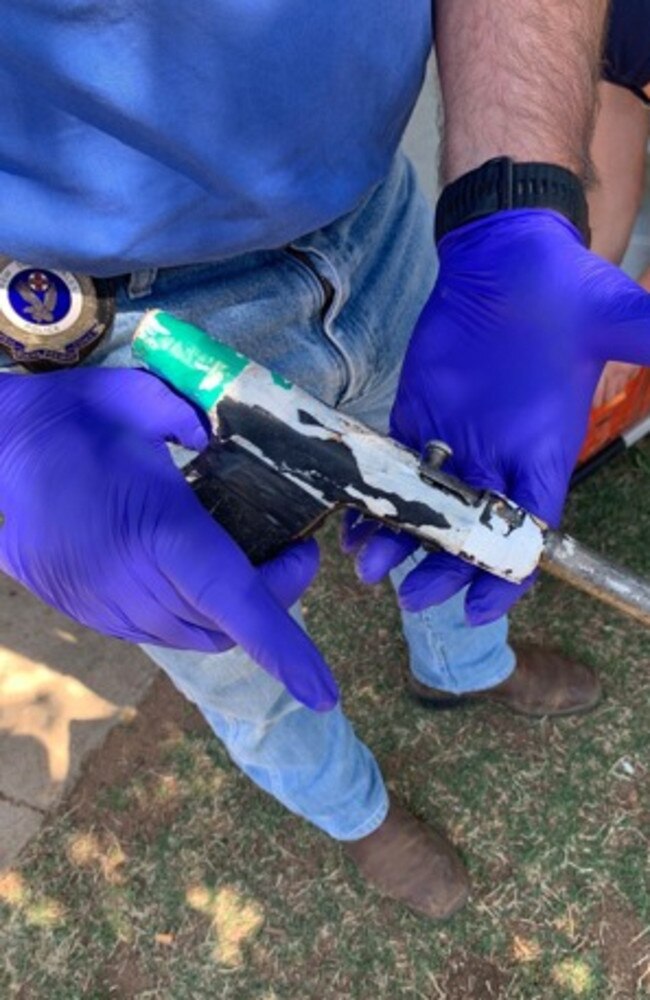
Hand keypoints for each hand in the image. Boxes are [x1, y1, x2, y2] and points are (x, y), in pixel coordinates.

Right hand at [0, 367, 335, 709]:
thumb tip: (230, 446)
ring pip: (189, 639)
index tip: (324, 694)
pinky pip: (155, 633)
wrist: (0, 446)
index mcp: (159, 531)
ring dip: (230, 615)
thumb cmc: (79, 416)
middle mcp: (131, 581)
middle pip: (223, 627)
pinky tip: (193, 577)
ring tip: (248, 566)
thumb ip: (202, 425)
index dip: (286, 652)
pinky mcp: (85, 609)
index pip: (236, 602)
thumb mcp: (149, 400)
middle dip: (272, 605)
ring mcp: (102, 603)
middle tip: (292, 555)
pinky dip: (190, 616)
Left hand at [353, 210, 649, 623]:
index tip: (479, 608)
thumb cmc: (566, 287)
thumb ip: (648, 340)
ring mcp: (454, 441)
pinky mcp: (416, 418)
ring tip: (369, 565)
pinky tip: (354, 525)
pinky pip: (393, 469)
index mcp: (545, 453)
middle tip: (413, 596)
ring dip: (399, 541)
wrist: (510, 256)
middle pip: (469, 533)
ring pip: (425, 509)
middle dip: (443, 569)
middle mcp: (499, 458)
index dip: (504, 575)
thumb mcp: (616, 317)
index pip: (527, 531)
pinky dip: (374, 498)